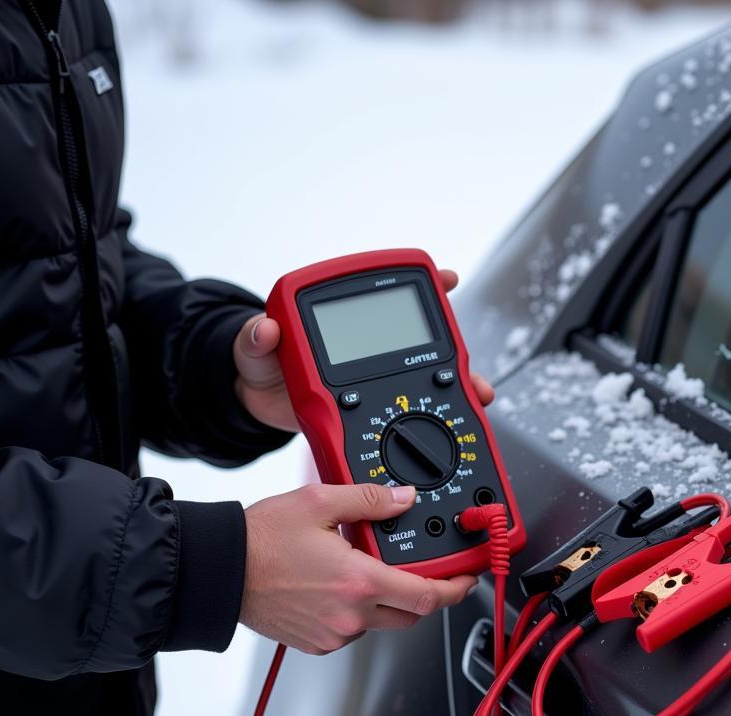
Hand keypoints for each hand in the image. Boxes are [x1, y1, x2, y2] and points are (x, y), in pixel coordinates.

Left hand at [233, 269, 495, 431]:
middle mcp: (368, 345)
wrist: (259, 407)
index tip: (447, 280)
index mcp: (340, 320)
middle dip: (453, 345)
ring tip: (477, 392)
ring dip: (458, 384)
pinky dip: (437, 417)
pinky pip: (411, 412)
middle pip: (420, 338)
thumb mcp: (253, 350)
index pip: (385, 294)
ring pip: (426, 377)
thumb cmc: (260, 366)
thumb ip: (256, 339)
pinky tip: (458, 420)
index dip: (423, 285)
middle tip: (468, 353)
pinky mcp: (378, 408)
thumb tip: (266, 328)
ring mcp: (377, 376)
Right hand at [239, 483, 477, 654]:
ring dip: (385, 602)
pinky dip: (355, 613)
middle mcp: (350, 615)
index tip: (466, 578)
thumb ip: (369, 500)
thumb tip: (403, 499)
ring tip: (362, 570)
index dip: (455, 589)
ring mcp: (333, 634)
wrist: (218, 571)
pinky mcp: (316, 643)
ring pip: (380, 623)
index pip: (427, 596)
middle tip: (424, 574)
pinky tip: (336, 588)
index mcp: (358, 581)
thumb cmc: (260, 540)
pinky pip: (351, 632)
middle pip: (411, 615)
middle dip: (424, 595)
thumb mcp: (318, 503)